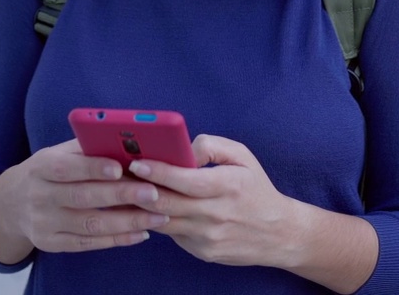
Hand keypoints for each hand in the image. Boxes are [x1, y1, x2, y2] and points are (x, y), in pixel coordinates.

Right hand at [0, 139, 171, 254]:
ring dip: (127, 222)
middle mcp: (40, 197)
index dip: (93, 168)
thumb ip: (88, 148)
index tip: (121, 167)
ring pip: (90, 225)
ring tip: (158, 217)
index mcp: (41, 167)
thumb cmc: (48, 171)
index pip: (67, 168)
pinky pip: (88, 243)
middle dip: (120, 196)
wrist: (11, 205)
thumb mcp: (58, 154)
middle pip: (82, 197)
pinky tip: (141, 233)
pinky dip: (117, 239)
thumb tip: (129, 142)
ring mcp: (44, 223)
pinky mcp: (51, 244)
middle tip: (154, 193)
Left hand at [127, 134, 303, 267]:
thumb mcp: (242, 157)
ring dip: (142, 207)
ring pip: (163, 221)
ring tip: (126, 191)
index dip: (158, 171)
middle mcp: (217, 214)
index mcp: (228, 185)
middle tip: (120, 176)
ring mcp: (209, 237)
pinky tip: (148, 208)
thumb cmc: (256, 189)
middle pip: (167, 203)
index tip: (136, 163)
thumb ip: (211, 146)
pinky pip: (172, 234)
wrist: (278, 233)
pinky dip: (158, 220)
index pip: (185, 180)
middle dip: (139, 189)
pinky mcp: (203, 252)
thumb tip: (182, 149)